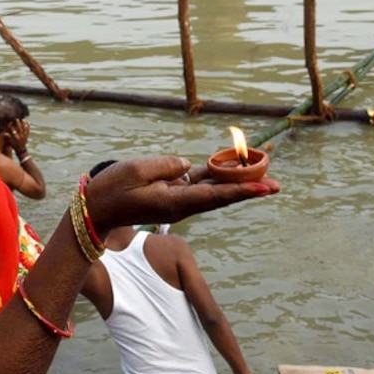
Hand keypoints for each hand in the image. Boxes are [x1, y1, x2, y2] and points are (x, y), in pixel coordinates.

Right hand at [4, 120, 29, 155]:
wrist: (21, 150)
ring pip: (24, 129)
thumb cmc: (14, 146)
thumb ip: (8, 137)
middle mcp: (20, 136)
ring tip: (23, 119)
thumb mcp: (10, 142)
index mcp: (16, 138)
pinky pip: (28, 131)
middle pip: (19, 129)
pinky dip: (28, 127)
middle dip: (18, 123)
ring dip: (24, 124)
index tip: (10, 122)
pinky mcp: (27, 136)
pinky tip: (28, 123)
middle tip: (17, 119)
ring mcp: (24, 136)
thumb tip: (4, 133)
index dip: (11, 126)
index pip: (13, 130)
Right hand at [83, 155, 278, 235]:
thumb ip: (167, 165)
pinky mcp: (173, 192)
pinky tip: (233, 168)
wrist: (96, 209)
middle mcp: (182, 203)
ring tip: (262, 173)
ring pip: (214, 188)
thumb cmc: (113, 189)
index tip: (265, 188)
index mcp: (175, 201)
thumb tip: (187, 166)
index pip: (216, 195)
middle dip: (249, 188)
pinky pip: (199, 182)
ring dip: (237, 182)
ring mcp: (179, 198)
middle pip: (222, 194)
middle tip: (277, 184)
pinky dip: (216, 175)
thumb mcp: (137, 170)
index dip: (242, 190)